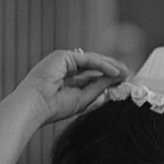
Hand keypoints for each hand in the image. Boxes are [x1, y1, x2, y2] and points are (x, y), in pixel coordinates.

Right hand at [14, 49, 129, 125]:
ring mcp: (63, 61)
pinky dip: (103, 65)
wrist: (35, 107)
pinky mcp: (63, 56)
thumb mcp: (84, 97)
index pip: (92, 75)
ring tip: (126, 73)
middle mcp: (65, 68)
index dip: (109, 77)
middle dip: (113, 69)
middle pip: (94, 65)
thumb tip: (118, 78)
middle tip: (129, 74)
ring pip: (93, 60)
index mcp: (67, 79)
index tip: (124, 81)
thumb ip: (100, 86)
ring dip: (111, 66)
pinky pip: (89, 59)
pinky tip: (116, 73)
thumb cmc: (55, 107)